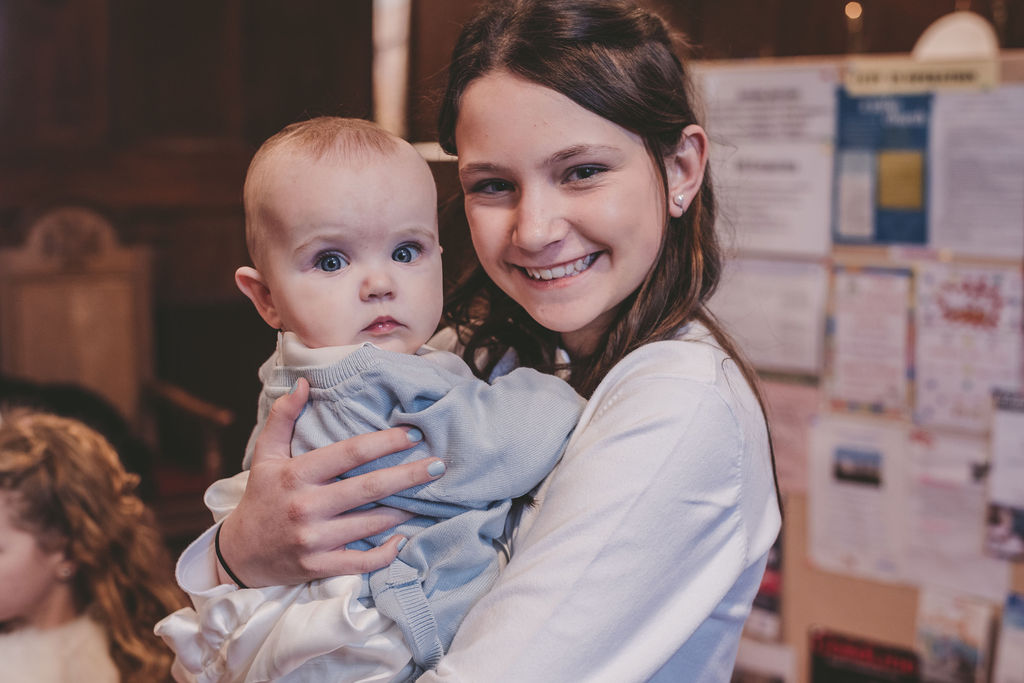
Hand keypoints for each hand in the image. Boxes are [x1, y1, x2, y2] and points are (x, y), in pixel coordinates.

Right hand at [217, 378, 443, 586]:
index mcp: (296, 474)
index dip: (384, 442)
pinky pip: (362, 562)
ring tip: (429, 496)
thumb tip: (303, 383)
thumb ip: (283, 417)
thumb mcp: (265, 455)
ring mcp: (314, 539)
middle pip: (369, 488)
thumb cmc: (260, 498)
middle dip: (408, 475)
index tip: (412, 434)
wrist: (239, 554)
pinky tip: (404, 540)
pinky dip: (387, 553)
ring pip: (371, 524)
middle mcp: (306, 506)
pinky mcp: (319, 567)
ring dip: (404, 510)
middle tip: (438, 465)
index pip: (349, 453)